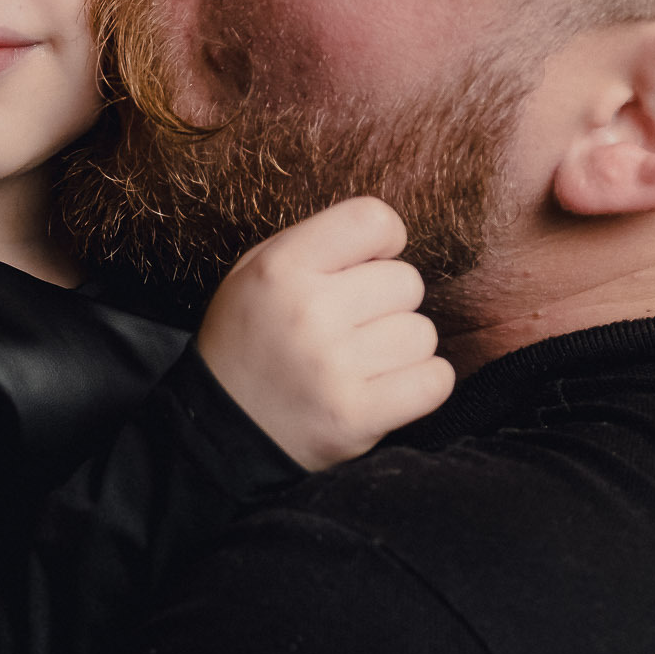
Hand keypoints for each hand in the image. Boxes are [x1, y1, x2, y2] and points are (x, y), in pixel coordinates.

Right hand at [195, 198, 454, 470]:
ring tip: (363, 363)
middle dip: (388, 303)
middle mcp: (309, 313)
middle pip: (407, 282)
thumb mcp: (254, 275)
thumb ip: (316, 247)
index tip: (370, 265)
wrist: (219, 433)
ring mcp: (334, 368)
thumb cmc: (248, 344)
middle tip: (353, 328)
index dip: (384, 240)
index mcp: (281, 268)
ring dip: (402, 349)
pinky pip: (435, 381)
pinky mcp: (356, 416)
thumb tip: (388, 235)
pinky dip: (421, 384)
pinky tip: (387, 387)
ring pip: (422, 334)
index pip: (372, 220)